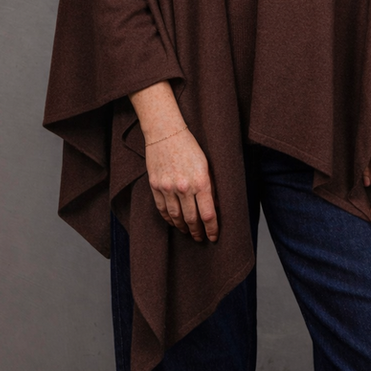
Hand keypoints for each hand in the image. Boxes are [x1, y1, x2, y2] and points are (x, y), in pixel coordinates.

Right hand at [145, 127, 218, 242]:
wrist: (166, 132)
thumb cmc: (189, 146)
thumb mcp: (206, 165)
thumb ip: (211, 187)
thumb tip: (215, 207)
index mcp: (201, 181)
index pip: (208, 214)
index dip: (212, 229)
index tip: (214, 237)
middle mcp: (184, 187)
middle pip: (192, 219)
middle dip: (198, 232)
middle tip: (201, 238)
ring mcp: (168, 188)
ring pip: (176, 217)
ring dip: (183, 228)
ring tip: (188, 232)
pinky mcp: (155, 186)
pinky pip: (162, 209)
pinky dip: (169, 219)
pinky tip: (174, 222)